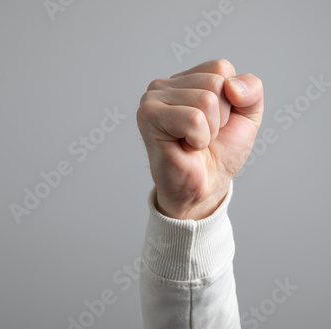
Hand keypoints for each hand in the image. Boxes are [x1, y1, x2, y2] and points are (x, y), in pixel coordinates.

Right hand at [137, 59, 263, 219]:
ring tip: (192, 142)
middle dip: (221, 117)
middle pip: (215, 83)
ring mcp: (152, 99)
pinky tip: (185, 147)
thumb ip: (252, 89)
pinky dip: (198, 139)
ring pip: (206, 101)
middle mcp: (163, 85)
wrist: (204, 188)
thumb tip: (231, 86)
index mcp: (184, 80)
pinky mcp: (148, 117)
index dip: (230, 101)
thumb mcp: (247, 116)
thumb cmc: (218, 153)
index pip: (220, 68)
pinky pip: (193, 118)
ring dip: (209, 131)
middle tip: (202, 136)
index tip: (215, 123)